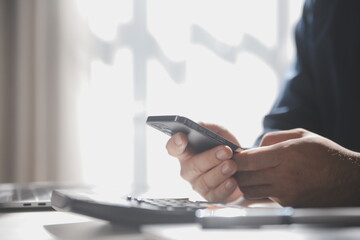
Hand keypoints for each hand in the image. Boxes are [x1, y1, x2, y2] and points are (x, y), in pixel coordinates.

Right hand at [166, 123, 242, 202]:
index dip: (175, 143)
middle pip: (193, 166)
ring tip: (232, 165)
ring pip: (205, 181)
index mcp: (186, 152)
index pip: (174, 148)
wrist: (244, 167)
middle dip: (210, 158)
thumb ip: (209, 127)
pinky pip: (215, 195)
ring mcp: (198, 185)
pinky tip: (232, 181)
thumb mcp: (219, 133)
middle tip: (225, 151)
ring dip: (220, 172)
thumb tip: (199, 125)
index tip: (182, 137)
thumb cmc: (225, 148)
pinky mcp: (211, 197)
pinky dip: (224, 188)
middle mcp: (189, 169)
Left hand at [235, 128, 359, 206]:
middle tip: (237, 164)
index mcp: (286, 154)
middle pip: (245, 177)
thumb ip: (274, 137)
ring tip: (251, 173)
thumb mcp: (302, 135)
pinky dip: (261, 189)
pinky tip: (268, 181)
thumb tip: (255, 146)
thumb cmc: (325, 154)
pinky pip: (264, 196)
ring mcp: (286, 193)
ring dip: (245, 181)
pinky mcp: (288, 204)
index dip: (235, 158)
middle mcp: (284, 175)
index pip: (248, 160)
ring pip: (250, 190)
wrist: (348, 181)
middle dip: (236, 170)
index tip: (232, 155)